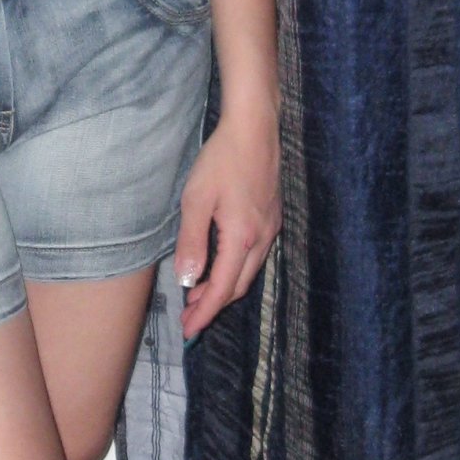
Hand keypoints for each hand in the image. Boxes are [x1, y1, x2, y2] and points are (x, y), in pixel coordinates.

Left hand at [174, 107, 281, 337]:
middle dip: (213, 306)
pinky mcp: (271, 216)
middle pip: (237, 286)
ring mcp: (270, 228)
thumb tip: (188, 279)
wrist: (254, 129)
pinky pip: (254, 255)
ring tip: (198, 295)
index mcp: (242, 238)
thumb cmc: (222, 160)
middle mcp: (262, 239)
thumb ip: (192, 242)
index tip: (188, 330)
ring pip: (248, 272)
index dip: (204, 312)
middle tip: (189, 317)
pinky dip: (235, 269)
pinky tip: (219, 264)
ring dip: (223, 287)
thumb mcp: (197, 199)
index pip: (221, 289)